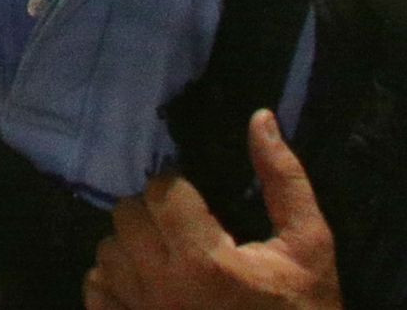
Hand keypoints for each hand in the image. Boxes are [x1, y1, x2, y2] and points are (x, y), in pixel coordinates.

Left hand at [83, 112, 339, 307]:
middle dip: (155, 212)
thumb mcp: (309, 247)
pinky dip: (114, 280)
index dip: (180, 188)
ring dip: (134, 245)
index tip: (200, 204)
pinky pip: (96, 289)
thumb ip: (284, 180)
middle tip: (185, 229)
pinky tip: (148, 286)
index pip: (162, 191)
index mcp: (206, 263)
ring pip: (108, 250)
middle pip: (127, 216)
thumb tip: (260, 117)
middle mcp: (163, 289)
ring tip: (169, 258)